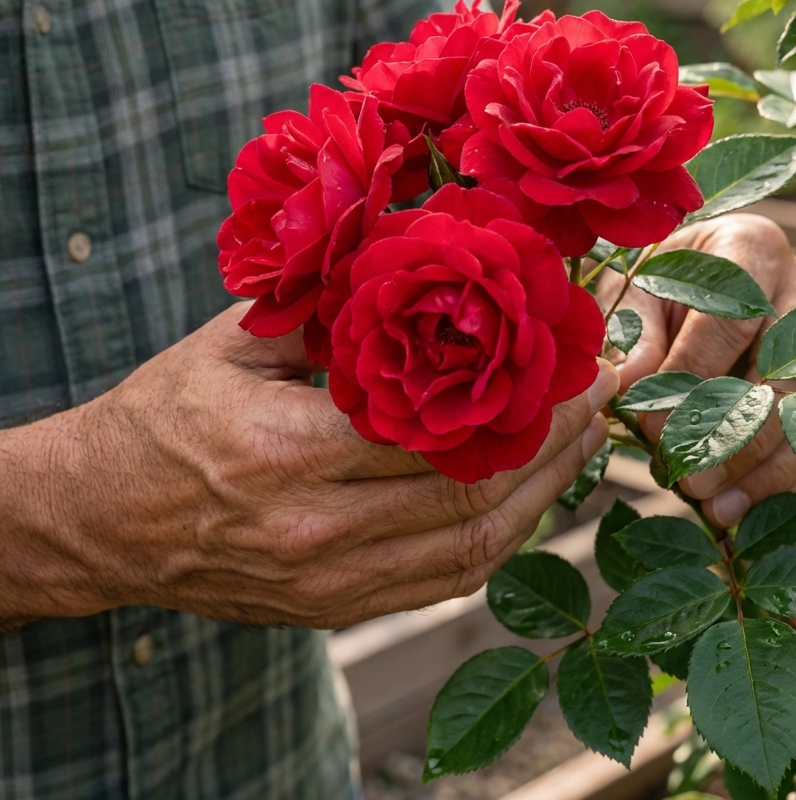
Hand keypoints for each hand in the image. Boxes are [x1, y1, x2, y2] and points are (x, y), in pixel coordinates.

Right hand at [0, 303, 617, 628]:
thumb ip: (333, 314)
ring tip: (586, 440)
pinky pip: (444, 578)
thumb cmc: (167, 416)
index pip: (439, 425)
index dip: (524, 394)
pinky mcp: (335, 611)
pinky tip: (532, 494)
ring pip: (473, 545)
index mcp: (285, 449)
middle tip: (603, 392)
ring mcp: (329, 582)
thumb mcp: (236, 343)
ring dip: (545, 492)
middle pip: (472, 491)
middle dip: (556, 440)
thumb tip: (431, 274)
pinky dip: (501, 535)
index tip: (570, 355)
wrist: (102, 519)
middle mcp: (314, 529)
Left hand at [597, 214, 795, 527]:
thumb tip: (634, 383)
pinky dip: (786, 481)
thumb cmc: (667, 282)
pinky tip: (743, 509)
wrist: (711, 275)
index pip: (731, 319)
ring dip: (764, 469)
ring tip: (715, 507)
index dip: (693, 377)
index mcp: (752, 249)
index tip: (652, 423)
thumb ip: (636, 332)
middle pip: (783, 372)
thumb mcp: (639, 290)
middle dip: (734, 434)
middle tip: (689, 479)